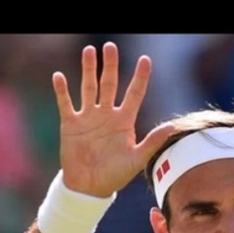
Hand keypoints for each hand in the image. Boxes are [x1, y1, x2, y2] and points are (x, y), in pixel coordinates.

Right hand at [52, 42, 174, 196]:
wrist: (90, 186)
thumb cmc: (115, 174)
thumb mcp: (137, 158)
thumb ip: (154, 141)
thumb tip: (173, 126)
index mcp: (124, 121)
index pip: (135, 93)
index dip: (140, 77)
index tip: (145, 59)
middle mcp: (106, 114)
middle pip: (109, 84)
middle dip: (110, 66)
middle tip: (110, 46)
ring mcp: (88, 117)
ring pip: (88, 88)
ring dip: (88, 70)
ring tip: (89, 51)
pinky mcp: (70, 124)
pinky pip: (66, 103)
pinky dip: (63, 91)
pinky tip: (60, 76)